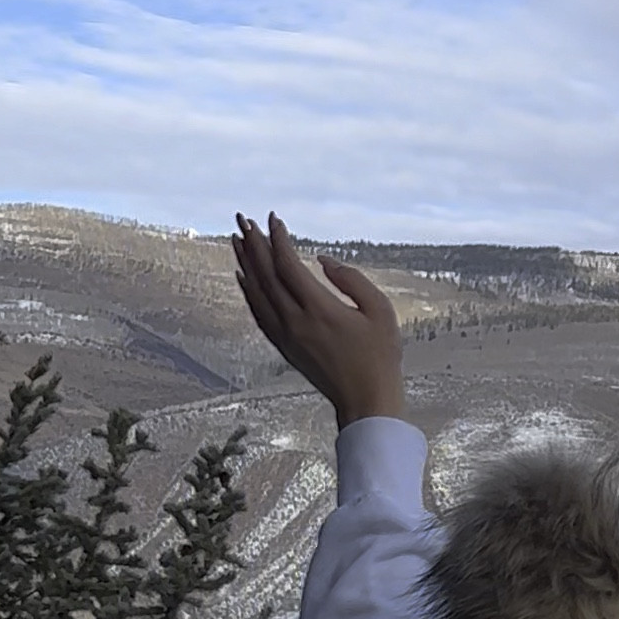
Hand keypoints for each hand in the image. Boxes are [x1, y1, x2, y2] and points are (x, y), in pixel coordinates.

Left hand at [231, 214, 406, 431]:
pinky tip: (243, 277)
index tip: (273, 218)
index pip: (288, 265)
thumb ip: (352, 279)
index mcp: (319, 310)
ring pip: (257, 292)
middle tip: (242, 219)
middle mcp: (295, 321)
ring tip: (237, 239)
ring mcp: (286, 336)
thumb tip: (322, 260)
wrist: (366, 401)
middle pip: (265, 275)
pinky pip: (258, 313)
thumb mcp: (380, 311)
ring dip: (245, 263)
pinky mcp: (284, 347)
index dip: (278, 239)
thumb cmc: (380, 356)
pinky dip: (248, 291)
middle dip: (253, 244)